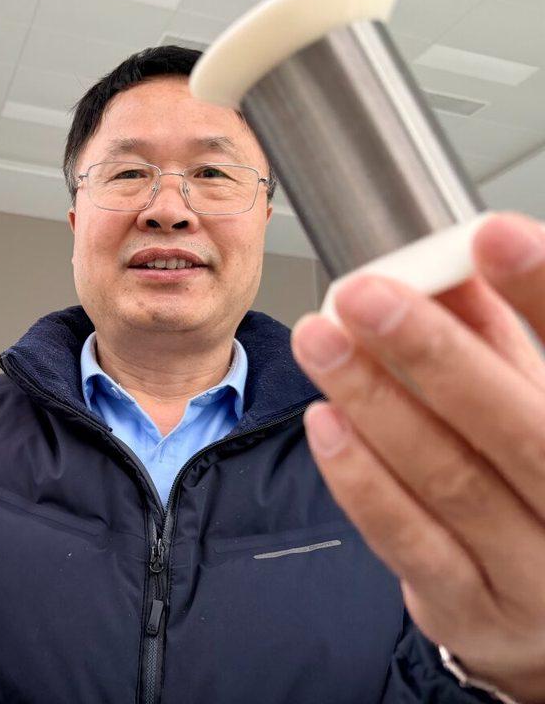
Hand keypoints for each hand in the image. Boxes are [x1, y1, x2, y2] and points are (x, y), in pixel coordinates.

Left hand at [291, 212, 544, 703]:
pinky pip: (408, 540)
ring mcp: (535, 571)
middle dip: (435, 353)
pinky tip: (325, 422)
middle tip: (366, 295)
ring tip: (323, 344)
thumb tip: (447, 266)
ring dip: (377, 404)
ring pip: (452, 480)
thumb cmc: (533, 488)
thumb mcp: (530, 404)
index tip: (490, 235)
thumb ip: (495, 340)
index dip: (542, 291)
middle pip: (517, 425)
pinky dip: (362, 479)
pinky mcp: (470, 610)